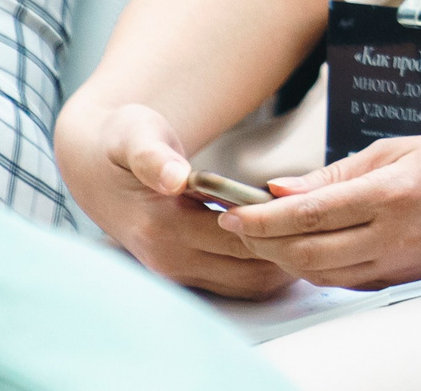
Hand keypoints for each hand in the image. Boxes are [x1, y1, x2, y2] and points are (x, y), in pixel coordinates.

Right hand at [58, 101, 294, 298]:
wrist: (96, 166)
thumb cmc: (122, 143)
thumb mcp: (134, 136)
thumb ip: (154, 156)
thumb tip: (174, 177)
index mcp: (162, 227)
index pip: (237, 237)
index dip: (275, 223)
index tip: (305, 202)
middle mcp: (171, 260)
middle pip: (251, 269)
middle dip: (289, 246)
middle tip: (324, 217)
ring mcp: (178, 273)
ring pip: (250, 285)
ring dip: (283, 262)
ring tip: (314, 228)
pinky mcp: (186, 276)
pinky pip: (239, 284)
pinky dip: (268, 268)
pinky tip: (289, 239)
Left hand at [214, 134, 420, 289]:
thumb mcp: (399, 149)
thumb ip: (338, 174)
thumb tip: (282, 189)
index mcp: (390, 193)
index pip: (307, 212)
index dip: (260, 216)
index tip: (229, 211)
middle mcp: (392, 235)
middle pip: (305, 251)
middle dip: (261, 242)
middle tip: (234, 225)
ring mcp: (399, 263)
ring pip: (320, 273)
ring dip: (283, 258)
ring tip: (263, 236)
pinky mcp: (404, 279)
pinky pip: (346, 281)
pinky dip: (316, 268)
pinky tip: (304, 249)